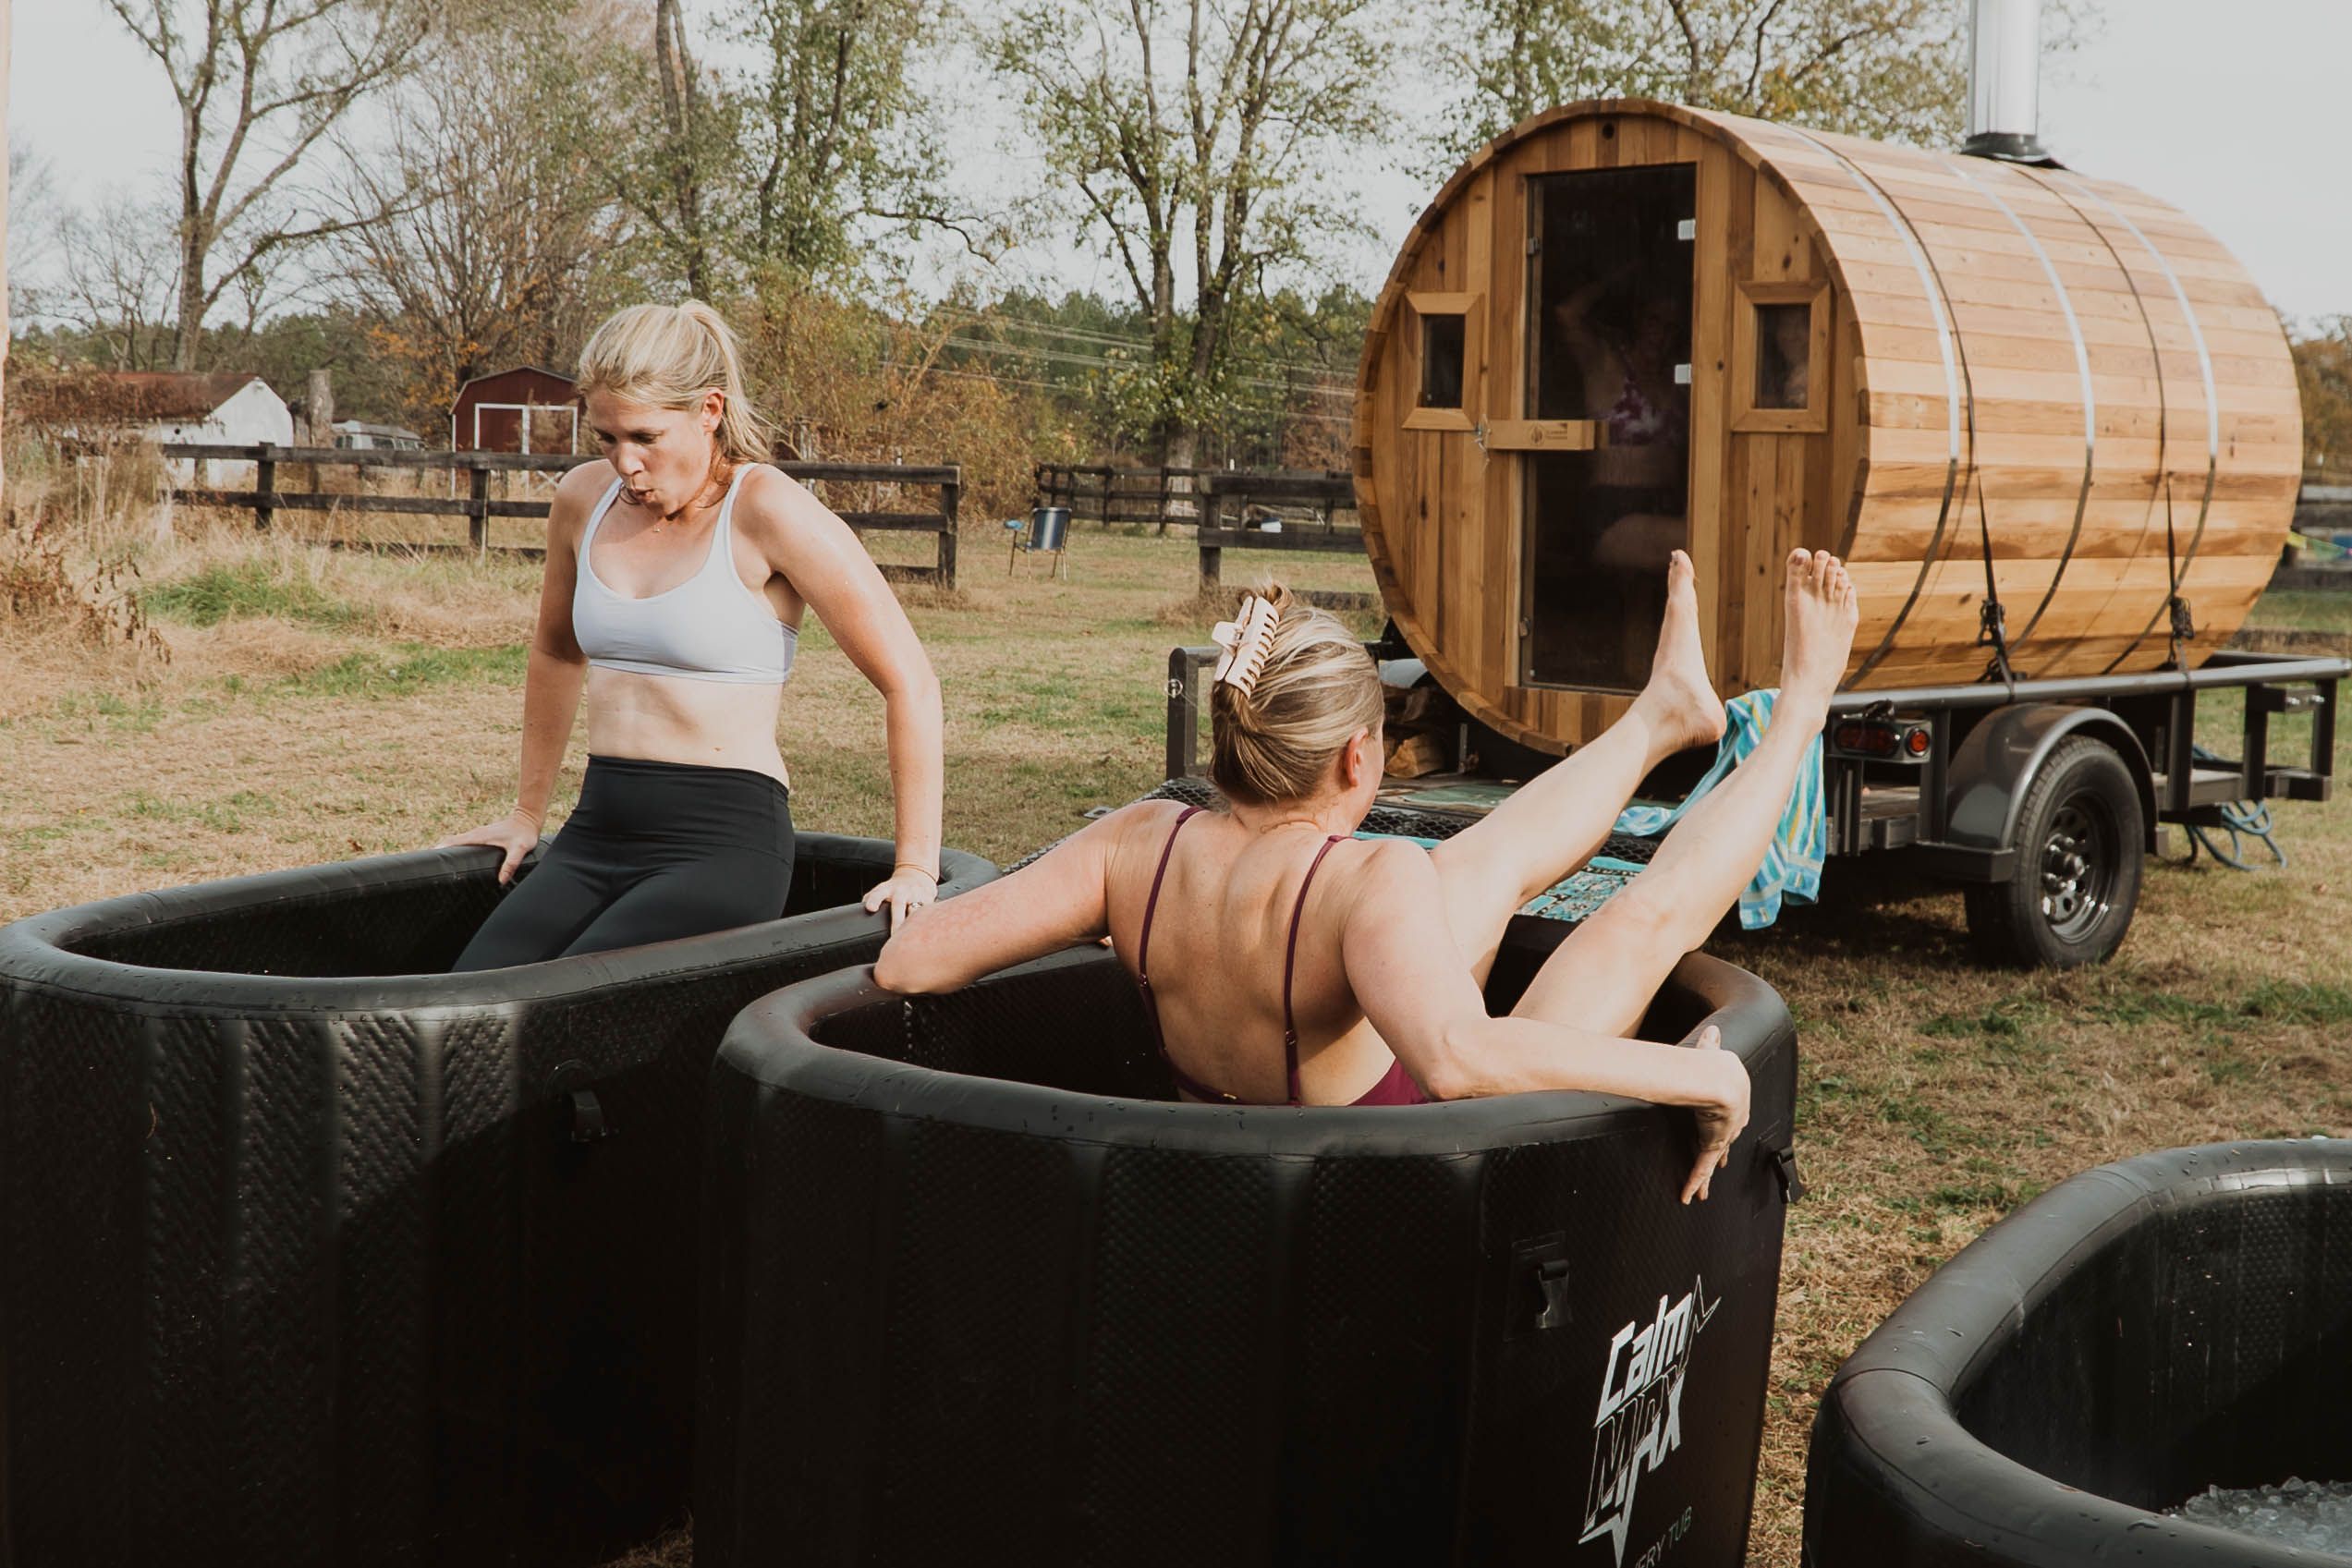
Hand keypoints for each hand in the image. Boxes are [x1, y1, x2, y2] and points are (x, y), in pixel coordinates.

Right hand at [437, 809, 542, 884]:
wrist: (528, 819)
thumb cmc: (524, 834)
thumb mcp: (519, 849)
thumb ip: (511, 863)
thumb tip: (501, 881)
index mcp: (479, 836)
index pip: (453, 841)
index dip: (439, 849)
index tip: (427, 858)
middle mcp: (475, 834)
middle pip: (450, 842)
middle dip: (438, 852)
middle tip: (428, 867)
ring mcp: (478, 834)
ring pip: (456, 842)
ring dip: (446, 850)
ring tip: (437, 865)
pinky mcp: (482, 836)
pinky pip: (464, 843)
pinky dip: (455, 849)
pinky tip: (456, 859)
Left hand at [863, 864, 937, 930]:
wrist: (917, 876)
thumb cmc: (895, 888)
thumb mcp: (881, 890)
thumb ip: (871, 900)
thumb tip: (858, 914)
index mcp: (887, 890)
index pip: (878, 893)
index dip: (874, 900)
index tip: (871, 908)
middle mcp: (901, 892)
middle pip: (899, 906)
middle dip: (896, 921)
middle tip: (894, 936)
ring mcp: (916, 895)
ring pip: (916, 911)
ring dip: (913, 923)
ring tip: (911, 939)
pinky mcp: (929, 900)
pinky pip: (928, 914)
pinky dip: (927, 923)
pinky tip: (926, 934)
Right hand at [1678, 1025, 1750, 1204]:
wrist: (1720, 1080)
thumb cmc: (1715, 1063)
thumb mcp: (1711, 1051)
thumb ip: (1710, 1044)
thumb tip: (1714, 1031)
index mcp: (1733, 1097)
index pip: (1728, 1115)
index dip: (1723, 1125)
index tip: (1720, 1132)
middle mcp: (1730, 1120)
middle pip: (1723, 1141)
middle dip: (1719, 1154)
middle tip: (1718, 1165)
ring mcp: (1722, 1134)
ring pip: (1711, 1160)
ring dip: (1705, 1178)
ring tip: (1702, 1193)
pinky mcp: (1712, 1144)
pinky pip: (1700, 1167)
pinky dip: (1694, 1182)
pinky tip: (1688, 1197)